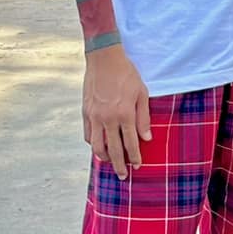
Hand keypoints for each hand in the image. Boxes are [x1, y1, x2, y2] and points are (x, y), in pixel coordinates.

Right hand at [83, 45, 150, 180]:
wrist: (104, 58)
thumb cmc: (126, 74)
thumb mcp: (141, 92)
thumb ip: (144, 117)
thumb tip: (147, 138)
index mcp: (124, 114)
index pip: (131, 143)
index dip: (134, 157)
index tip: (137, 166)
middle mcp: (108, 118)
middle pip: (113, 150)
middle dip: (119, 165)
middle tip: (123, 175)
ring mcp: (95, 116)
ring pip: (97, 146)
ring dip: (104, 158)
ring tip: (110, 162)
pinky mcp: (85, 112)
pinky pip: (88, 135)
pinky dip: (93, 144)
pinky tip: (99, 146)